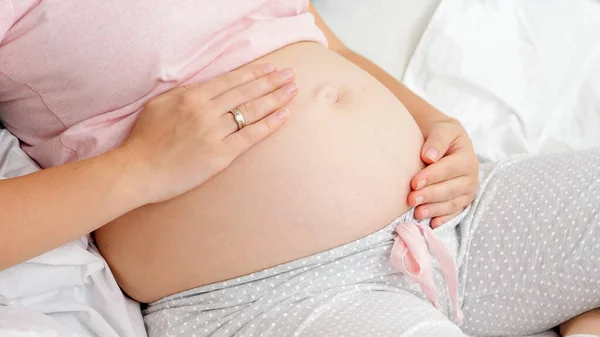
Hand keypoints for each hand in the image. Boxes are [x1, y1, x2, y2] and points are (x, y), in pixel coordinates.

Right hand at [119, 63, 297, 202]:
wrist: (138, 170)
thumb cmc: (146, 139)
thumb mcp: (160, 104)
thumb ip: (184, 93)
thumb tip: (205, 87)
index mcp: (192, 96)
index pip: (231, 80)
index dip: (254, 73)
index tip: (271, 68)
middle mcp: (206, 110)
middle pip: (246, 92)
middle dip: (271, 81)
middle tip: (290, 75)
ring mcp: (214, 132)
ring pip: (251, 111)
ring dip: (275, 98)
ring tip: (292, 91)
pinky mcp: (220, 155)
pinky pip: (250, 137)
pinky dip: (269, 125)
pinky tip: (284, 116)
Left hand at [408, 119, 477, 227]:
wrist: (444, 140)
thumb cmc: (441, 134)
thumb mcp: (442, 129)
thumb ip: (437, 140)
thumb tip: (429, 157)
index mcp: (467, 157)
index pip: (448, 169)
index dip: (431, 176)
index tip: (414, 182)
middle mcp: (471, 176)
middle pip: (450, 189)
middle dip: (430, 195)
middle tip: (411, 199)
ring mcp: (467, 191)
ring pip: (452, 204)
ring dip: (434, 210)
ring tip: (417, 213)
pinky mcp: (462, 202)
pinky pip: (454, 213)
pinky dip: (444, 219)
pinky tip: (432, 224)